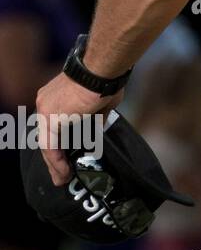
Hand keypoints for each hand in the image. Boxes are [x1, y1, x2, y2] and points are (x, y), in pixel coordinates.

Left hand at [33, 72, 123, 186]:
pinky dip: (57, 161)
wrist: (101, 70)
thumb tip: (96, 131)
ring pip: (47, 142)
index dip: (60, 141)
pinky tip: (64, 173)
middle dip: (54, 156)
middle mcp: (46, 102)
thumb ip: (95, 118)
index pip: (55, 124)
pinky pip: (51, 146)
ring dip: (55, 163)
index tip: (67, 154)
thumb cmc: (106, 80)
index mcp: (57, 96)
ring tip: (63, 179)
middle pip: (48, 135)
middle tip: (61, 174)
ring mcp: (45, 110)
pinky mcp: (50, 119)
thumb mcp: (102, 104)